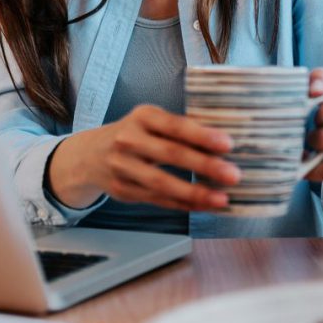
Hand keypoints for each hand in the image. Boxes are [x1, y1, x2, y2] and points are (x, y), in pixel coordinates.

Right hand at [47, 104, 240, 212]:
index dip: (201, 135)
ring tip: (222, 199)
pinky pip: (157, 199)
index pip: (175, 125)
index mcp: (142, 116)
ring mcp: (122, 167)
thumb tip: (224, 143)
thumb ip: (180, 129)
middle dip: (204, 166)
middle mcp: (128, 139)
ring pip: (162, 183)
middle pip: (170, 154)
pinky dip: (183, 205)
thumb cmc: (134, 134)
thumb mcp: (151, 121)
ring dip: (195, 193)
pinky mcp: (122, 190)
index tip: (228, 144)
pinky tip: (204, 206)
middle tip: (233, 175)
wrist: (89, 154)